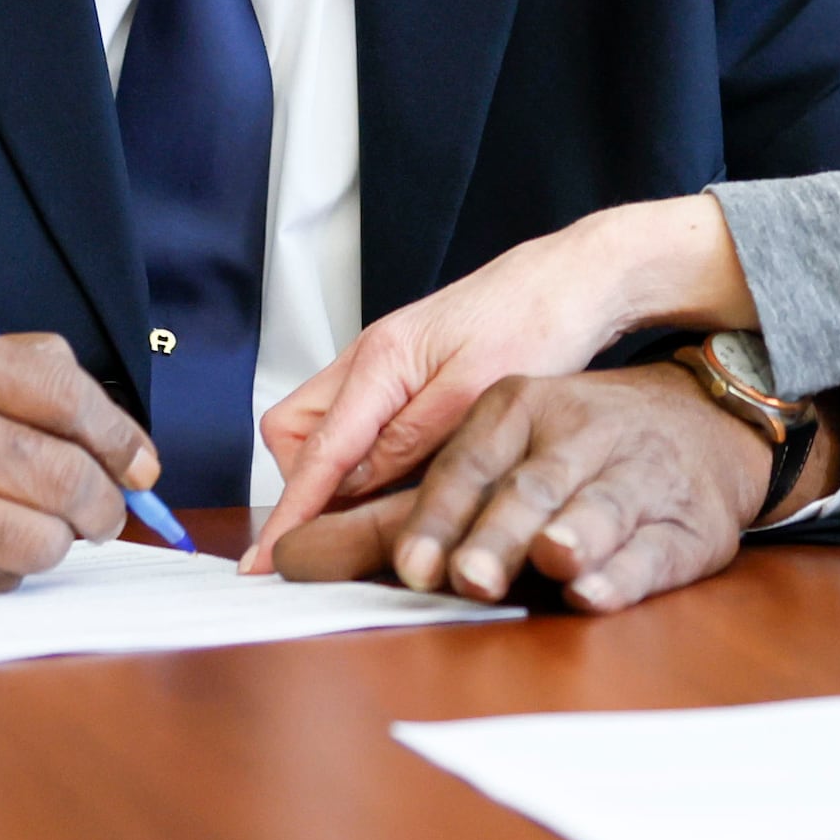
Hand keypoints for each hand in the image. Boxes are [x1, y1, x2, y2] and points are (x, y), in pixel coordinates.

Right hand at [0, 320, 160, 592]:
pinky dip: (3, 573)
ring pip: (34, 540)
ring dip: (57, 545)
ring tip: (47, 534)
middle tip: (106, 515)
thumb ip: (8, 372)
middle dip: (103, 505)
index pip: (68, 398)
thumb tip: (110, 430)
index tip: (145, 468)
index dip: (123, 440)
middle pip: (62, 475)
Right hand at [245, 190, 754, 566]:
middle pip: (294, 432)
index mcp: (381, 361)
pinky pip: (359, 424)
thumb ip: (411, 437)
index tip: (264, 561)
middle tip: (349, 523)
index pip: (316, 452)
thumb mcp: (479, 391)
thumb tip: (353, 485)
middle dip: (305, 481)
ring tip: (383, 510)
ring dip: (336, 472)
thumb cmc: (539, 319)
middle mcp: (370, 360)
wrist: (575, 279)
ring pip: (324, 428)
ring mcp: (385, 367)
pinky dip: (366, 458)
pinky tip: (404, 482)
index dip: (291, 512)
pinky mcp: (406, 376)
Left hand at [265, 366, 839, 609]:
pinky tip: (597, 590)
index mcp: (521, 408)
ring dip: (571, 535)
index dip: (436, 516)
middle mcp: (580, 432)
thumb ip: (402, 505)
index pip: (466, 460)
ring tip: (552, 558)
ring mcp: (638, 472)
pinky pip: (654, 549)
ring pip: (600, 505)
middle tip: (463, 576)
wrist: (700, 424)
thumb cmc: (574, 449)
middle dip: (496, 534)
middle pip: (530, 487)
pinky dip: (625, 572)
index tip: (409, 566)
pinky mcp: (687, 522)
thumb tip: (293, 555)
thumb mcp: (492, 450)